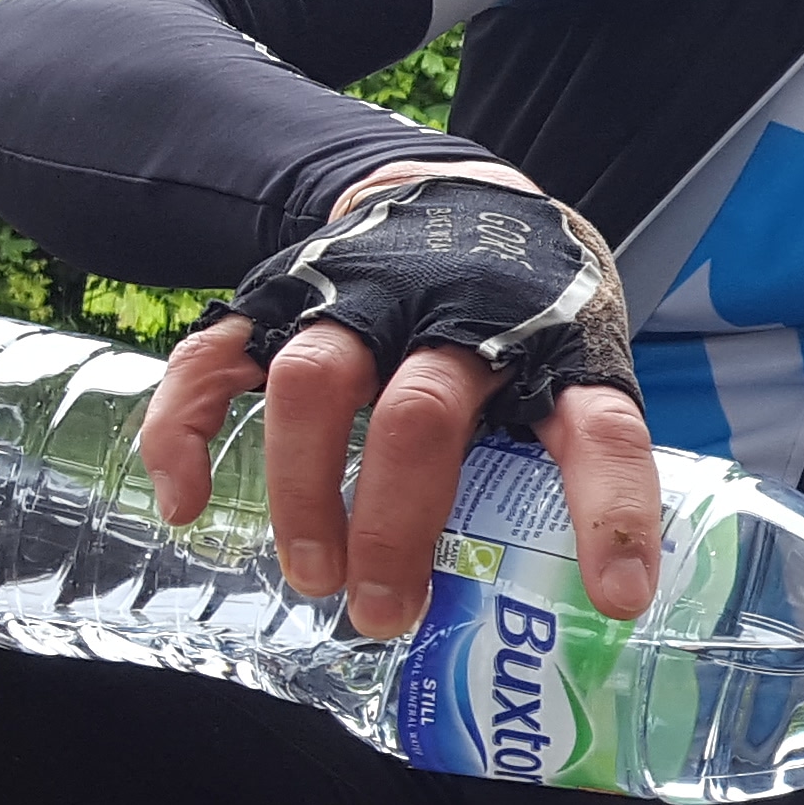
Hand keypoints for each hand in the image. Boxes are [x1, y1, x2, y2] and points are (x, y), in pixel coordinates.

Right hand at [137, 164, 663, 636]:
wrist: (461, 192)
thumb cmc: (533, 312)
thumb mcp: (580, 364)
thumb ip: (573, 461)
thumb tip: (601, 604)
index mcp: (554, 343)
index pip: (598, 429)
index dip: (609, 510)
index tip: (616, 596)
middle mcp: (456, 316)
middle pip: (420, 416)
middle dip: (395, 524)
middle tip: (385, 612)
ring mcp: (362, 299)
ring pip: (315, 381)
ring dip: (304, 488)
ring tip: (314, 576)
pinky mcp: (284, 296)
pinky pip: (217, 356)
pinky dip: (187, 429)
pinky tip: (188, 504)